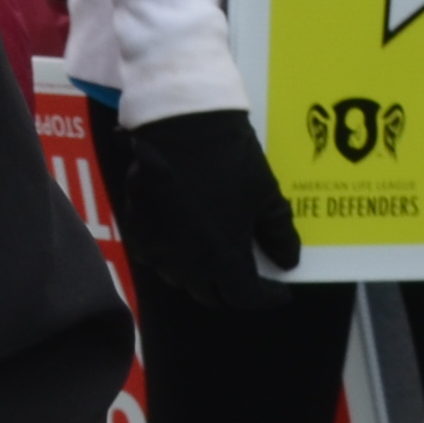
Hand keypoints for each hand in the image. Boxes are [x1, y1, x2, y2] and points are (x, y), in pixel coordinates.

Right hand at [94, 102, 304, 312]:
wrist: (182, 125)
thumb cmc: (232, 161)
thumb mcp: (267, 196)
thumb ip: (280, 235)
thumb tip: (286, 262)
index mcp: (225, 259)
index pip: (245, 297)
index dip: (265, 297)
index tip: (277, 289)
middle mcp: (189, 265)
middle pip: (211, 294)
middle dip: (232, 288)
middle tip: (245, 273)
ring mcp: (159, 249)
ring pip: (181, 280)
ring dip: (200, 275)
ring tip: (212, 257)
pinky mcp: (137, 232)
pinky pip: (155, 258)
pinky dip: (172, 257)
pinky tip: (182, 240)